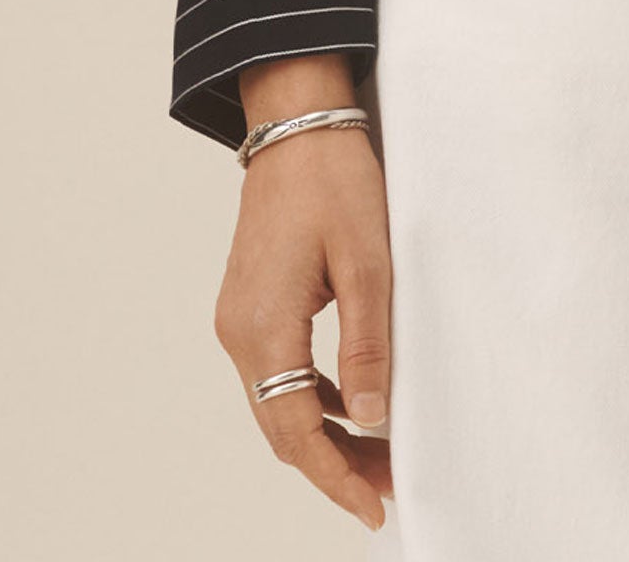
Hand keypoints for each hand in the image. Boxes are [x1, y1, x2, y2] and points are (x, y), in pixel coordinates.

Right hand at [214, 56, 393, 532]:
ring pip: (279, 401)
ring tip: (381, 454)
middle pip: (283, 425)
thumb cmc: (335, 180)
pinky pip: (280, 369)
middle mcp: (239, 332)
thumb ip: (367, 347)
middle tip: (389, 486)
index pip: (295, 430)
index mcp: (263, 327)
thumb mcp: (368, 263)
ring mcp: (240, 317)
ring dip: (326, 432)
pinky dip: (315, 397)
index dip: (335, 476)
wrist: (298, 123)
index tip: (373, 506)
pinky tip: (355, 404)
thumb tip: (372, 422)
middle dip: (334, 463)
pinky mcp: (252, 301)